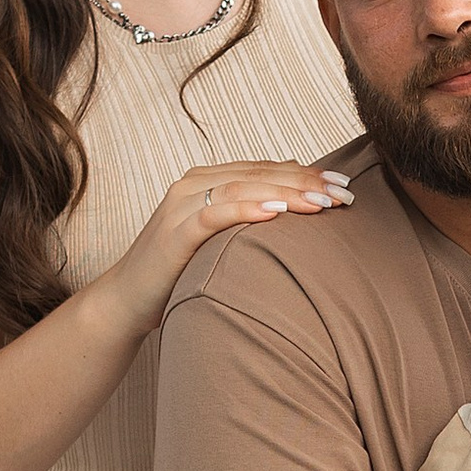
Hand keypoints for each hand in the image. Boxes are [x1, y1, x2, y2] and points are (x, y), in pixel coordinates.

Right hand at [104, 158, 353, 334]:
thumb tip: (297, 215)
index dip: (307, 174)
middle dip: (306, 182)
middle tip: (344, 193)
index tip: (344, 185)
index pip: (266, 169)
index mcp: (207, 181)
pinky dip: (246, 209)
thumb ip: (249, 222)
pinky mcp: (173, 233)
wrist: (126, 301)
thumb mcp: (221, 242)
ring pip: (241, 187)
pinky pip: (213, 215)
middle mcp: (193, 184)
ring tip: (322, 202)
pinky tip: (276, 212)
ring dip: (285, 192)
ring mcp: (181, 206)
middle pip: (259, 173)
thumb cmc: (179, 273)